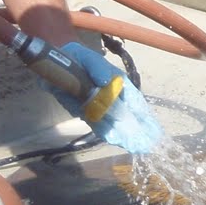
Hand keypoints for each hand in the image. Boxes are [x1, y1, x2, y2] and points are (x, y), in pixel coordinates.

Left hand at [46, 41, 163, 153]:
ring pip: (113, 122)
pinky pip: (97, 123)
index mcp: (118, 82)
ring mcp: (98, 105)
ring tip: (134, 145)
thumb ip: (98, 68)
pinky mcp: (85, 111)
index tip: (150, 125)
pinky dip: (105, 131)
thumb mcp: (90, 59)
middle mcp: (111, 96)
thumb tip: (106, 82)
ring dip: (122, 133)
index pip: (134, 100)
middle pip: (127, 114)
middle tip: (146, 142)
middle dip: (136, 128)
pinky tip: (114, 139)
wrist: (55, 64)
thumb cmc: (79, 59)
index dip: (141, 113)